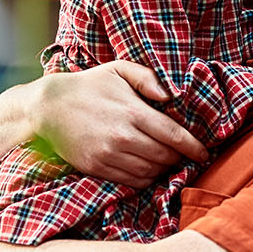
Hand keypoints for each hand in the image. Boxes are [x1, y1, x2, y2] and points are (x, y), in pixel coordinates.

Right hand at [39, 61, 206, 187]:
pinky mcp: (97, 167)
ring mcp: (109, 155)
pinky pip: (131, 181)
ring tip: (165, 161)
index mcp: (133, 112)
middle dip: (179, 158)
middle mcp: (123, 136)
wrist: (48, 107)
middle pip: (165, 157)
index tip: (204, 154)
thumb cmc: (89, 85)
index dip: (194, 148)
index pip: (175, 136)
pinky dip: (145, 178)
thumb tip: (171, 96)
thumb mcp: (118, 70)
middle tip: (183, 155)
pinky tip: (146, 169)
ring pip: (150, 172)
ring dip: (162, 169)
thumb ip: (148, 78)